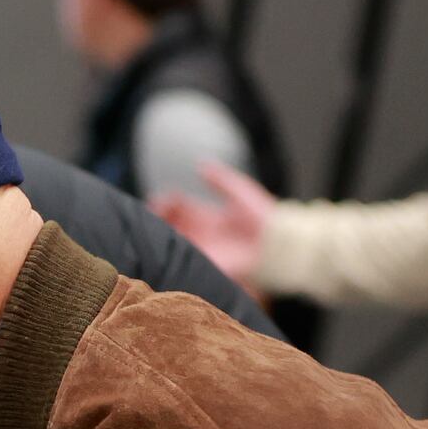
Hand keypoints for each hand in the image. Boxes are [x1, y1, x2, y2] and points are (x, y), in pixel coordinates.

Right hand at [152, 158, 275, 289]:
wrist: (275, 242)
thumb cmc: (262, 216)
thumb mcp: (238, 190)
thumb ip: (218, 179)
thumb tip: (199, 165)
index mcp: (209, 217)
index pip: (180, 207)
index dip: (168, 201)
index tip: (163, 199)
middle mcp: (202, 234)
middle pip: (171, 225)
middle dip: (158, 218)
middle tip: (152, 212)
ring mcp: (202, 250)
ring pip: (171, 243)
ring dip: (159, 234)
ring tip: (151, 226)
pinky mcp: (204, 263)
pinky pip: (180, 259)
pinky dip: (168, 253)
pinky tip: (160, 244)